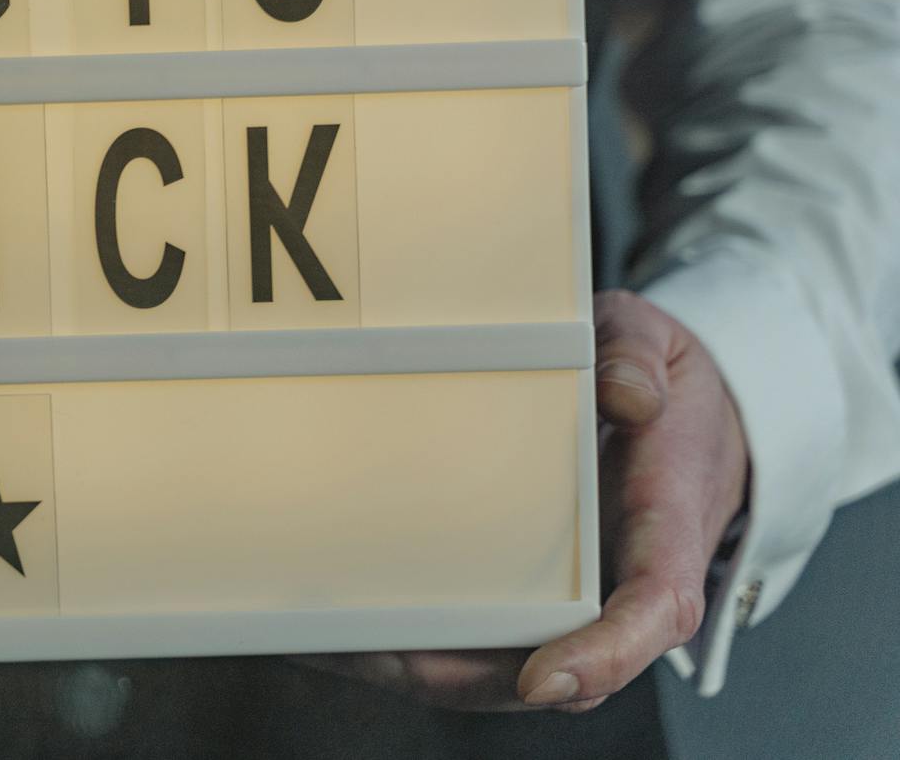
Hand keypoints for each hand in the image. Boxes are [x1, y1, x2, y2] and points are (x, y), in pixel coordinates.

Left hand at [297, 289, 748, 711]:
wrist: (687, 420)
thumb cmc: (668, 391)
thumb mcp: (659, 347)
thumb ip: (640, 357)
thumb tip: (625, 394)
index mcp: (669, 528)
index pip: (653, 608)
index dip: (604, 654)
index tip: (543, 680)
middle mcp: (623, 582)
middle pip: (561, 666)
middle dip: (472, 677)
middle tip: (382, 659)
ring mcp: (578, 598)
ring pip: (509, 665)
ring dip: (430, 669)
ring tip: (341, 648)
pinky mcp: (537, 596)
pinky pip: (485, 639)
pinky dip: (424, 645)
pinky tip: (351, 632)